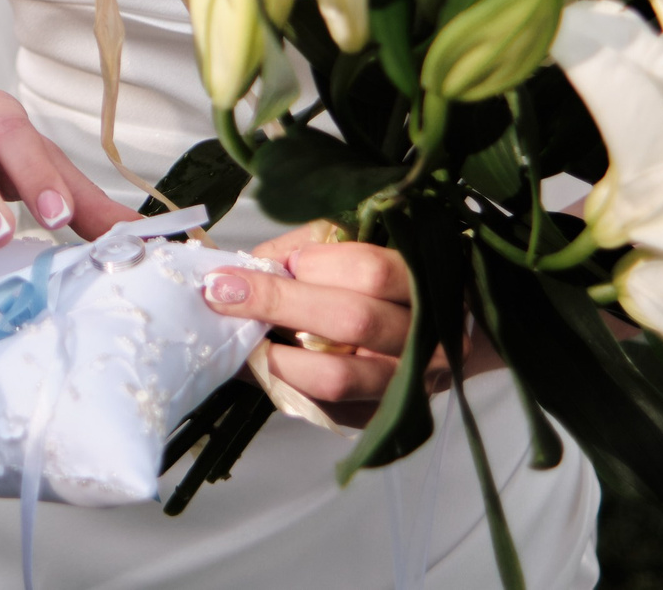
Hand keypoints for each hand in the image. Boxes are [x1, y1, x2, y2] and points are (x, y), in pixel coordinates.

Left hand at [195, 223, 496, 427]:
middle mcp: (426, 337)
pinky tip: (259, 365)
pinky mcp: (383, 417)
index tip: (266, 262)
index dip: (311, 263)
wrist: (441, 332)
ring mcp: (408, 384)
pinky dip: (285, 387)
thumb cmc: (384, 278)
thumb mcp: (352, 244)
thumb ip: (306, 248)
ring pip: (339, 378)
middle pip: (351, 320)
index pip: (369, 270)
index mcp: (425, 280)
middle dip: (277, 303)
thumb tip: (245, 267)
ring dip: (277, 357)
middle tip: (220, 294)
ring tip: (240, 338)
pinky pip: (328, 409)